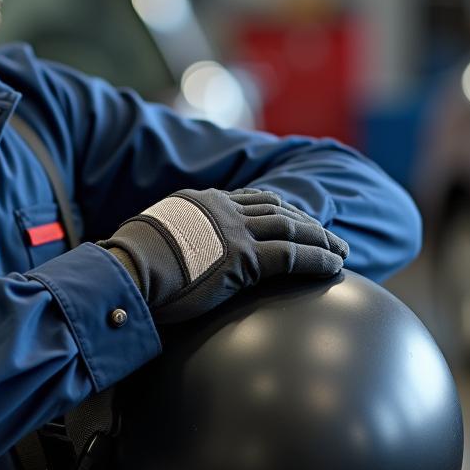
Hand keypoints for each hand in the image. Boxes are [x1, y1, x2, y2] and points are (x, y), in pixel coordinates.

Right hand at [99, 187, 347, 323]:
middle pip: (276, 209)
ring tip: (341, 250)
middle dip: (306, 221)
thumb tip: (159, 258)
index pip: (249, 199)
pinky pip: (293, 255)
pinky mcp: (245, 257)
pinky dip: (318, 258)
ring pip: (291, 228)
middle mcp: (222, 209)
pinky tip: (335, 266)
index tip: (294, 218)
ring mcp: (235, 230)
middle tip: (328, 235)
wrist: (128, 270)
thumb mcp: (148, 240)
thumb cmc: (129, 264)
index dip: (277, 208)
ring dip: (320, 238)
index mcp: (200, 202)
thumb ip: (167, 242)